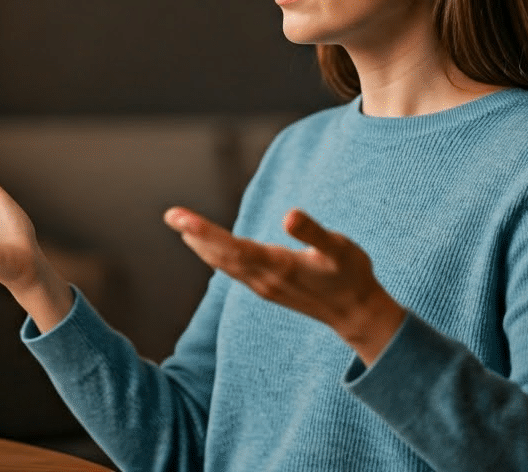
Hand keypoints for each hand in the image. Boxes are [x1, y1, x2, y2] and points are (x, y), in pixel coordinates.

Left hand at [165, 207, 405, 364]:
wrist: (356, 313)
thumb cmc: (351, 276)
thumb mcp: (339, 249)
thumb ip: (313, 233)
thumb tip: (290, 216)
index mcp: (278, 266)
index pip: (232, 247)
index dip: (204, 232)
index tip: (180, 219)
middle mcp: (265, 279)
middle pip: (221, 256)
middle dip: (195, 234)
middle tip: (170, 214)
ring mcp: (265, 286)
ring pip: (225, 265)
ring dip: (202, 246)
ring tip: (183, 228)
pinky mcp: (269, 289)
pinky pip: (235, 271)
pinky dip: (218, 257)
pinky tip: (211, 251)